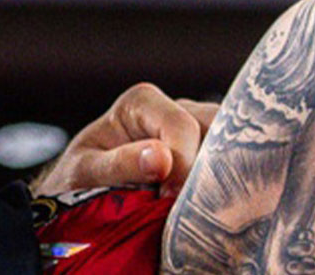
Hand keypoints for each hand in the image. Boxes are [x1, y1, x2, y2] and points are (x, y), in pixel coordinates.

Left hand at [32, 83, 217, 198]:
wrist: (81, 193)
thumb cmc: (80, 178)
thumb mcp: (86, 171)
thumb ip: (121, 164)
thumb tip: (162, 159)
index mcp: (142, 102)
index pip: (181, 126)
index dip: (184, 163)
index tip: (171, 200)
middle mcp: (175, 108)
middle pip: (218, 129)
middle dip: (213, 169)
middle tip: (199, 209)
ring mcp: (198, 130)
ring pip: (234, 146)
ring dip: (227, 178)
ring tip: (210, 210)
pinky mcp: (210, 156)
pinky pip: (235, 164)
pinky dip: (232, 186)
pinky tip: (222, 209)